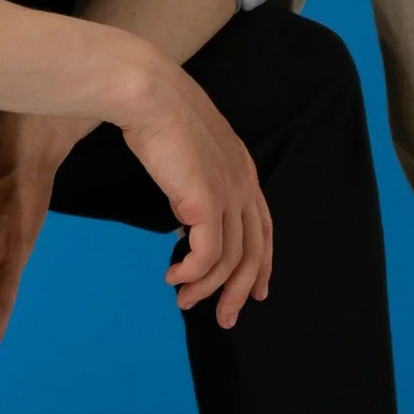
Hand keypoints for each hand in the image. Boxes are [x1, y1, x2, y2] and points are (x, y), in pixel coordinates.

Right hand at [111, 49, 271, 326]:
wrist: (149, 93)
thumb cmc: (159, 113)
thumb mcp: (189, 151)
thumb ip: (197, 182)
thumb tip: (187, 214)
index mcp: (244, 171)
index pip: (264, 229)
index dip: (261, 264)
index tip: (255, 292)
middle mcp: (244, 185)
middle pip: (253, 253)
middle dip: (239, 292)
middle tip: (225, 320)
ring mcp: (228, 193)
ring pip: (228, 260)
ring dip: (206, 288)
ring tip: (183, 301)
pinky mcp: (205, 202)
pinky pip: (205, 255)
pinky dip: (191, 273)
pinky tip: (173, 277)